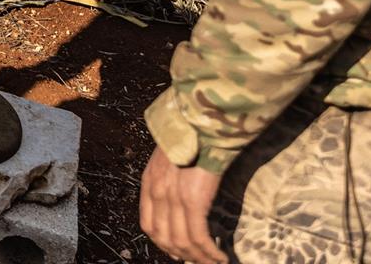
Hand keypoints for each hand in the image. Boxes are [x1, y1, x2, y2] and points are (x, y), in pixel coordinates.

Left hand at [140, 147, 227, 263]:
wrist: (202, 120)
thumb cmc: (192, 136)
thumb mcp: (170, 157)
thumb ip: (168, 179)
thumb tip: (179, 202)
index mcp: (150, 181)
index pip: (149, 225)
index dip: (164, 243)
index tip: (177, 252)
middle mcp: (157, 192)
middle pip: (165, 237)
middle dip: (183, 255)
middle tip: (198, 261)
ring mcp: (174, 197)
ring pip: (183, 242)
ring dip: (199, 257)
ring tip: (212, 262)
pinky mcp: (194, 200)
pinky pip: (199, 236)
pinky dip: (209, 252)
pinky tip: (220, 257)